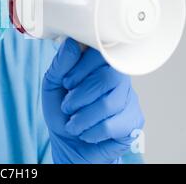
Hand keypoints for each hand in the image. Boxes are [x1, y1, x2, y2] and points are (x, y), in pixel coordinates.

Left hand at [42, 38, 144, 163]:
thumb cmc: (63, 110)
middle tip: (67, 106)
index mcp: (99, 64)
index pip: (102, 53)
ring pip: (109, 104)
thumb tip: (72, 42)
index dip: (82, 67)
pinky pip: (113, 125)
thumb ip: (61, 64)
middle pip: (109, 77)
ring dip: (83, 117)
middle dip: (81, 96)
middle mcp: (119, 78)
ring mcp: (129, 99)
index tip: (67, 82)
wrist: (69, 143)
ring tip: (73, 124)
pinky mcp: (133, 121)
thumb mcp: (52, 85)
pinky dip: (92, 132)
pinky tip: (86, 133)